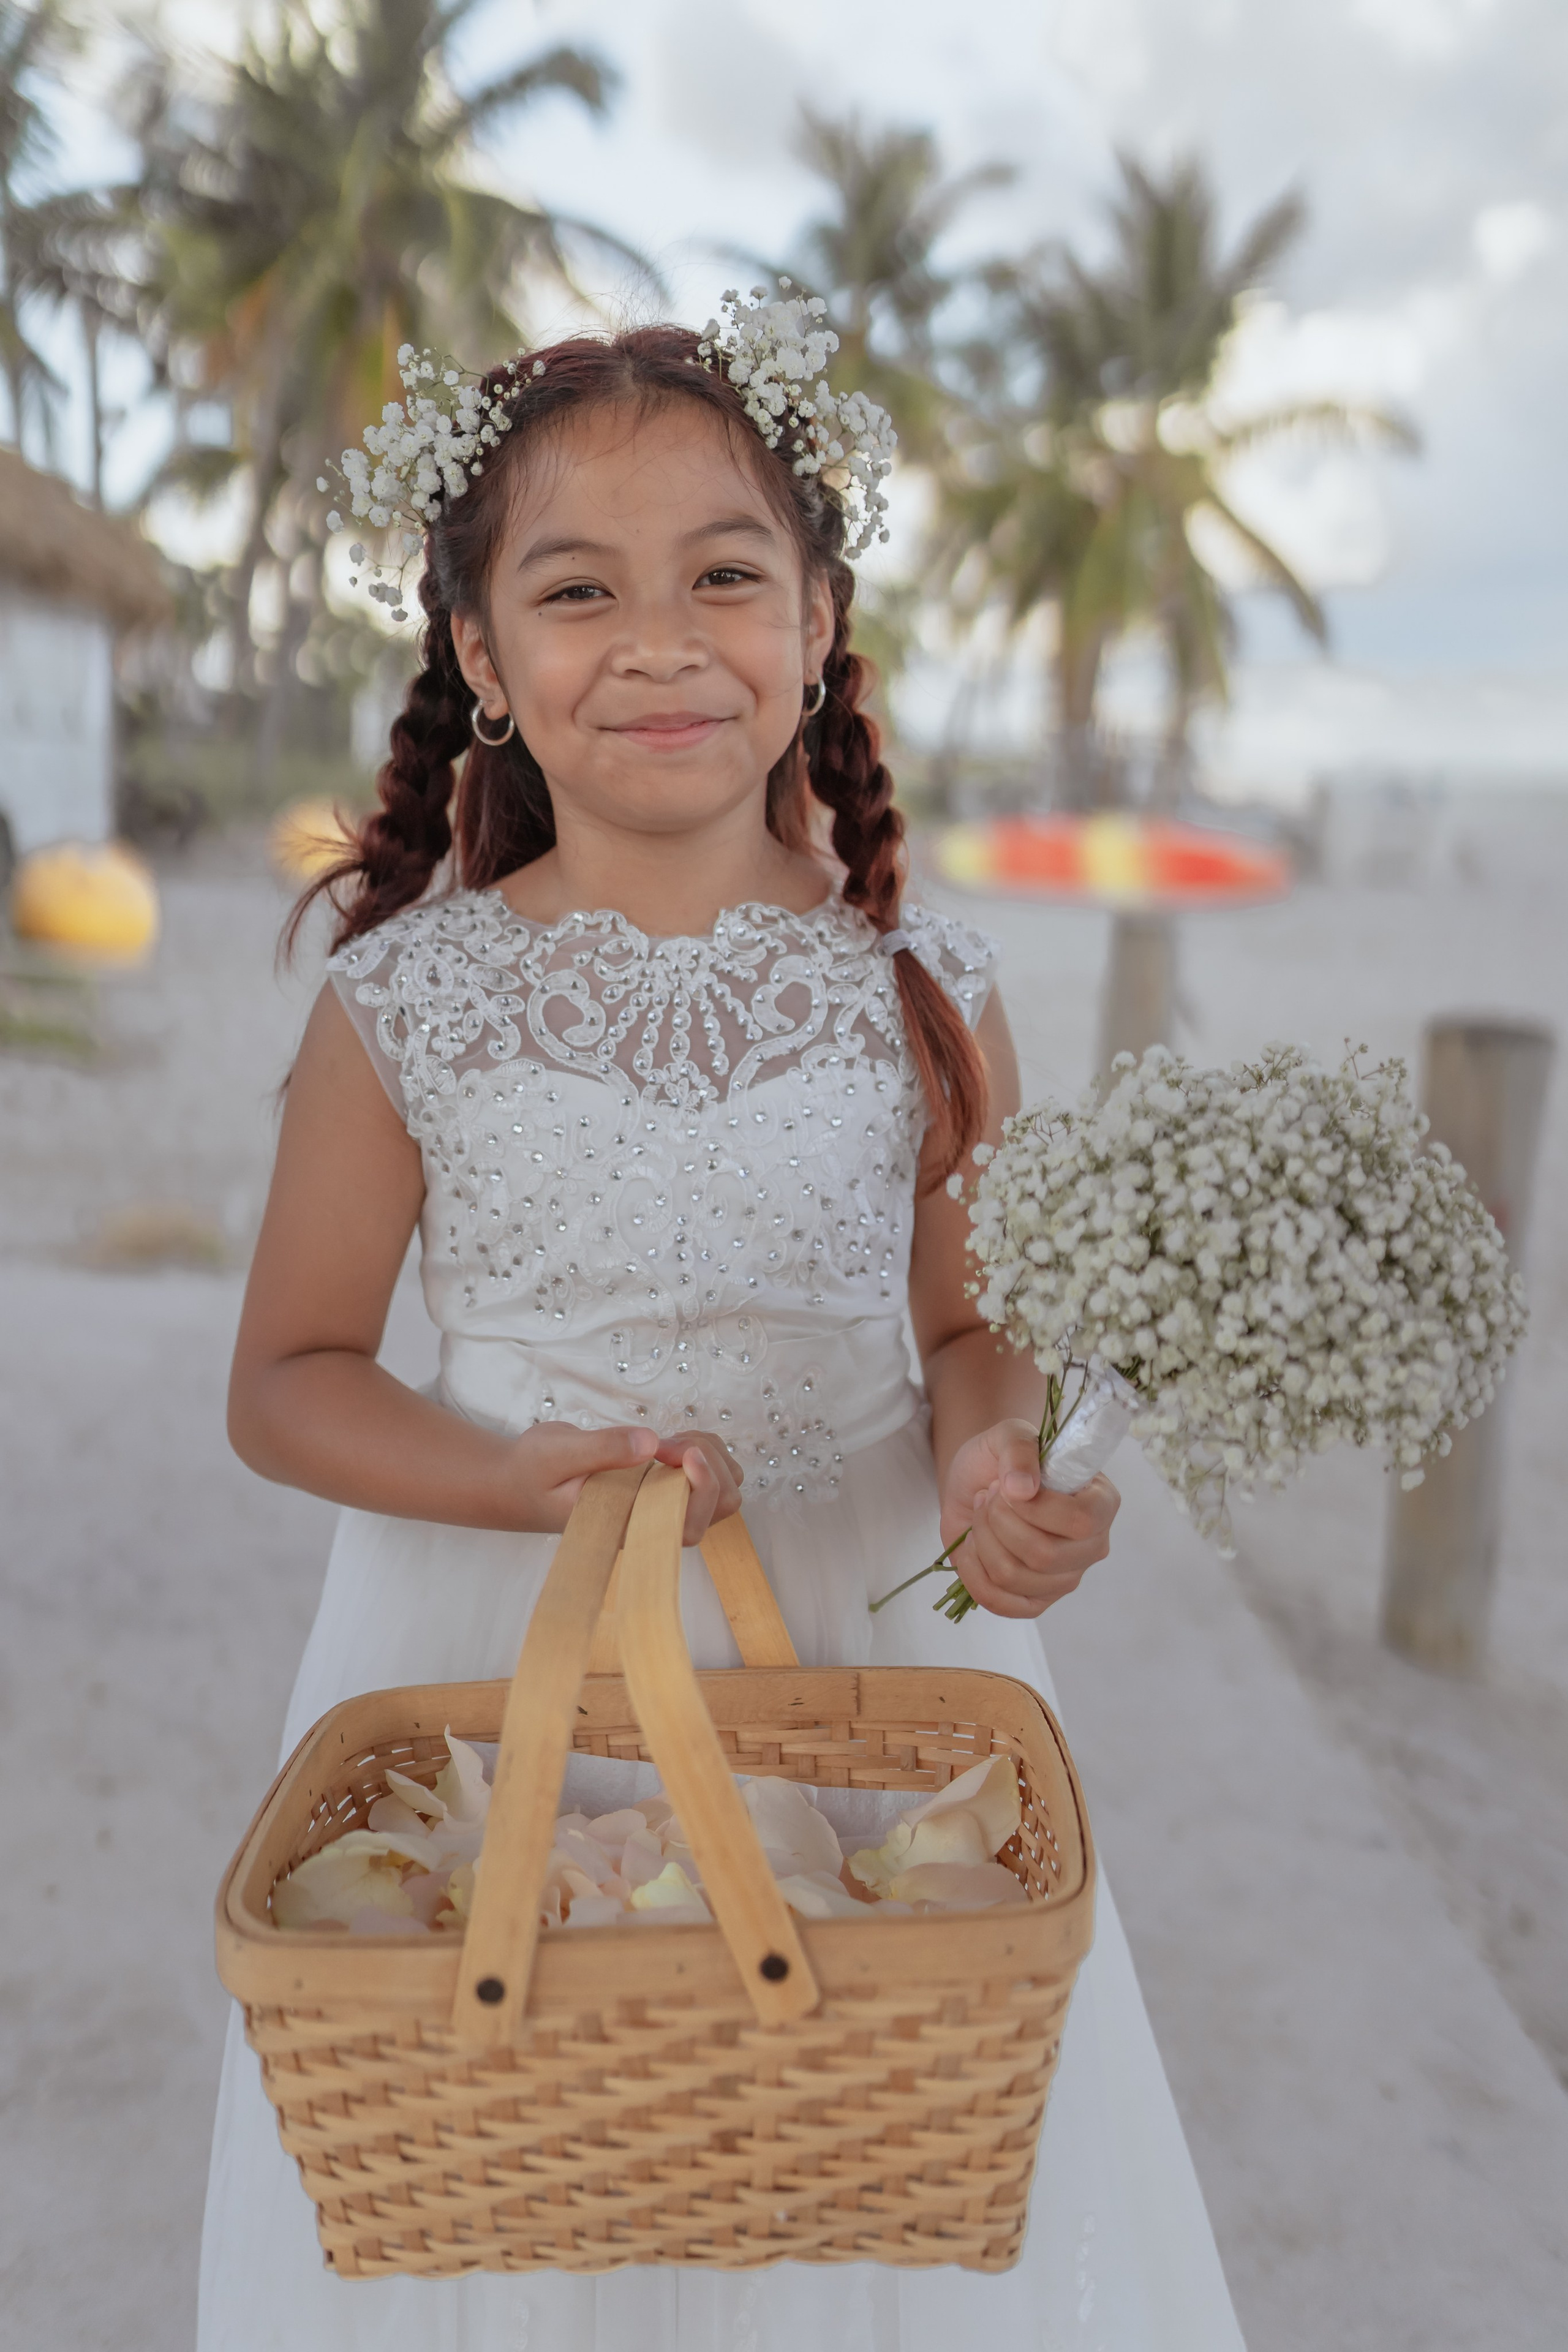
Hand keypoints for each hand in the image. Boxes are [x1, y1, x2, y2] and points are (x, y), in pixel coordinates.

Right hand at [497, 1422, 743, 1543]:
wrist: (520, 1479)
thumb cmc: (533, 1473)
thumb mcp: (556, 1453)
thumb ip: (601, 1448)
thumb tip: (649, 1444)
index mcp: (628, 1528)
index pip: (689, 1527)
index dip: (703, 1489)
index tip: (682, 1450)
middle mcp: (653, 1522)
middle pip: (722, 1506)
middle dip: (710, 1465)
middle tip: (669, 1444)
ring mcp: (664, 1503)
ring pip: (724, 1485)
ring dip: (709, 1454)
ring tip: (668, 1443)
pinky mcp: (665, 1483)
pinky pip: (709, 1468)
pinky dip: (701, 1447)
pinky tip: (668, 1443)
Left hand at [939, 1418, 1118, 1619]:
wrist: (977, 1483)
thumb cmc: (1003, 1460)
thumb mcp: (1007, 1435)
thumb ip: (1018, 1449)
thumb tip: (1021, 1489)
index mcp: (1101, 1503)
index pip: (1081, 1521)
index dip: (1035, 1508)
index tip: (1006, 1485)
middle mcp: (1091, 1546)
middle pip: (1043, 1555)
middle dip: (998, 1520)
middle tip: (989, 1496)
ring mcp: (1064, 1579)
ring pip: (1013, 1577)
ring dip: (982, 1539)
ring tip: (981, 1514)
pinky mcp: (1034, 1601)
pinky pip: (997, 1601)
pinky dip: (972, 1570)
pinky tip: (973, 1544)